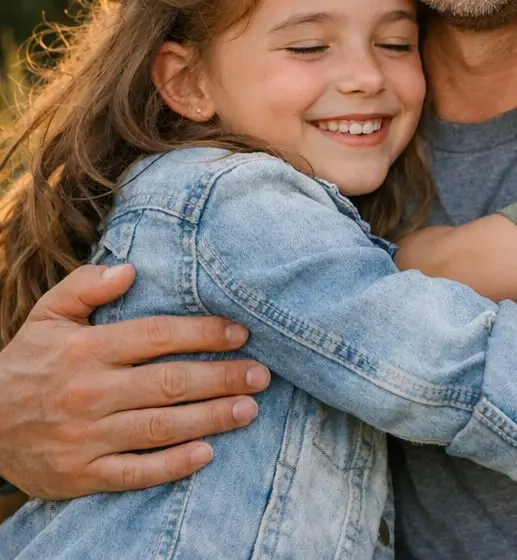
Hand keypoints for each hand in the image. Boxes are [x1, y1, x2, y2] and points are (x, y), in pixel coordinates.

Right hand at [0, 264, 269, 497]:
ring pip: (159, 428)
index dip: (203, 333)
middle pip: (169, 383)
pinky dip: (171, 466)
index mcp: (86, 348)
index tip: (241, 332)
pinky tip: (207, 454)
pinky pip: (134, 472)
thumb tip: (130, 269)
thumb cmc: (28, 361)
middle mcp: (90, 391)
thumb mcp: (47, 313)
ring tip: (249, 409)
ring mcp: (85, 436)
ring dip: (210, 418)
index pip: (157, 336)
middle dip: (221, 378)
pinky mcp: (80, 474)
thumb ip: (86, 285)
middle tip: (261, 375)